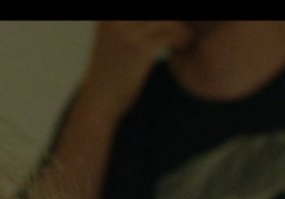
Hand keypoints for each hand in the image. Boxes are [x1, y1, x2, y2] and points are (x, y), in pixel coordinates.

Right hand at [77, 21, 194, 122]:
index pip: (145, 6)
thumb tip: (166, 21)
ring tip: (185, 39)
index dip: (160, 22)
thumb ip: (134, 25)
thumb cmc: (111, 72)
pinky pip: (172, 34)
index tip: (171, 29)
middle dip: (175, 23)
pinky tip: (182, 48)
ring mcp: (125, 32)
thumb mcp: (116, 40)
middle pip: (159, 15)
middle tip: (180, 33)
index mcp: (108, 17)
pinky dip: (183, 40)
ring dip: (181, 29)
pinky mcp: (138, 47)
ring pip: (168, 21)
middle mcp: (114, 20)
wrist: (99, 102)